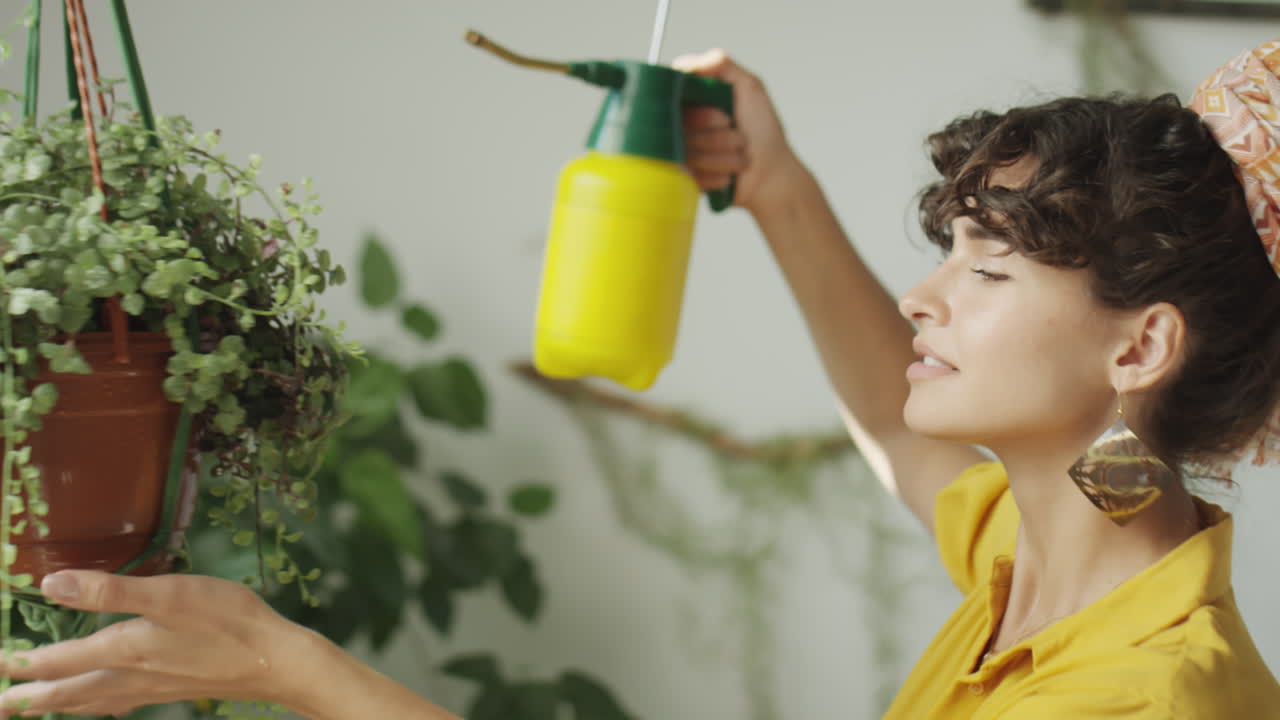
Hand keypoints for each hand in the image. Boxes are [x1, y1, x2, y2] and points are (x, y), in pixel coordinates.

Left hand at [0, 570, 307, 716]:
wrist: (272, 660)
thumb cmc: (225, 621)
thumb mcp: (169, 595)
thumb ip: (110, 590)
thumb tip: (52, 584)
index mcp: (122, 651)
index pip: (57, 662)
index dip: (21, 663)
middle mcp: (128, 677)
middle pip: (65, 692)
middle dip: (27, 697)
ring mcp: (149, 688)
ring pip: (88, 702)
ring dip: (55, 705)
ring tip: (33, 707)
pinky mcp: (169, 690)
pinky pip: (116, 704)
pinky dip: (95, 705)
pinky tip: (102, 704)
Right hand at [672, 49, 806, 213]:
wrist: (772, 172)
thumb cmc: (763, 130)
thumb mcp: (749, 87)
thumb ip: (720, 64)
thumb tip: (684, 63)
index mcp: (691, 100)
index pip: (670, 100)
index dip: (698, 114)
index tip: (724, 118)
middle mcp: (681, 124)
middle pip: (678, 130)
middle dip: (717, 137)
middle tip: (739, 135)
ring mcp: (681, 153)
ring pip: (685, 154)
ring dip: (722, 157)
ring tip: (740, 155)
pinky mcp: (684, 178)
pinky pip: (689, 176)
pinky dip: (717, 173)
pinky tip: (730, 174)